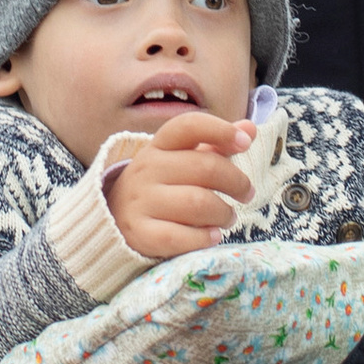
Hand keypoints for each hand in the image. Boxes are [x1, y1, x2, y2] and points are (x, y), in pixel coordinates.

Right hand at [105, 116, 254, 261]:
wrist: (114, 217)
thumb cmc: (162, 185)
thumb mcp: (184, 159)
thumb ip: (217, 144)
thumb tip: (250, 129)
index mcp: (159, 145)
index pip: (189, 125)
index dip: (221, 130)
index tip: (245, 144)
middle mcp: (147, 169)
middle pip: (205, 167)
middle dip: (236, 182)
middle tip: (246, 194)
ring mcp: (140, 201)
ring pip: (197, 203)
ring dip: (224, 213)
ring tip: (228, 218)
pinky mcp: (138, 233)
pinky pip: (180, 236)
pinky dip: (204, 238)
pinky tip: (212, 236)